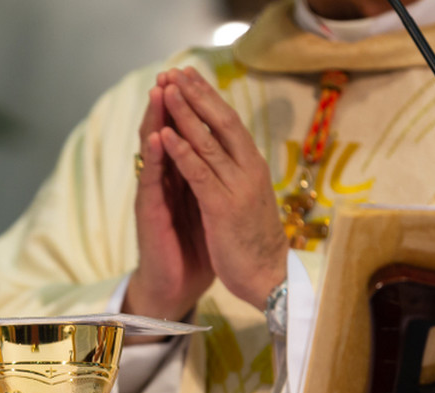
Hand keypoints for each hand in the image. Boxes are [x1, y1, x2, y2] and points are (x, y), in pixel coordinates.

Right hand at [123, 71, 214, 325]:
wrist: (177, 288)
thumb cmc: (195, 251)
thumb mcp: (211, 210)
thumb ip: (213, 184)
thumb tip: (232, 162)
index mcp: (184, 179)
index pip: (186, 136)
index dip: (190, 110)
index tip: (196, 80)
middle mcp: (167, 182)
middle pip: (166, 134)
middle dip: (169, 104)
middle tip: (171, 72)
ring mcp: (156, 196)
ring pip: (154, 151)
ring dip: (155, 120)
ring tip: (159, 92)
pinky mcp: (150, 215)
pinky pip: (152, 182)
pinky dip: (154, 159)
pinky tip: (156, 138)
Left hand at [157, 67, 286, 309]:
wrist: (269, 279)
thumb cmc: (255, 242)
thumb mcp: (248, 199)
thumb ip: (237, 173)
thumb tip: (226, 151)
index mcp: (253, 167)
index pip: (230, 122)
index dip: (208, 97)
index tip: (190, 76)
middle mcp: (248, 170)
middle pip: (221, 121)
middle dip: (195, 95)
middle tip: (174, 71)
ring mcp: (236, 188)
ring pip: (207, 142)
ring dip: (184, 114)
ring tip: (165, 90)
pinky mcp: (222, 208)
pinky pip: (199, 174)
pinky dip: (182, 152)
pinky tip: (165, 135)